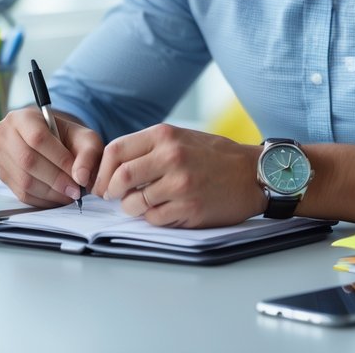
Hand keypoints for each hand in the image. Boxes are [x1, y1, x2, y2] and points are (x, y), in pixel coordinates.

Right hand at [0, 108, 102, 207]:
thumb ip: (88, 154)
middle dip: (56, 179)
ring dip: (50, 192)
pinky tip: (57, 197)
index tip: (77, 175)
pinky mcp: (2, 175)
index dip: (59, 159)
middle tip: (75, 190)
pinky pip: (21, 193)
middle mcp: (5, 134)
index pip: (38, 138)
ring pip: (24, 180)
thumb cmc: (68, 138)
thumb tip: (80, 177)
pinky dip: (42, 199)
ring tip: (69, 194)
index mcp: (23, 117)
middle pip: (27, 161)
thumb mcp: (85, 138)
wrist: (52, 142)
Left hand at [92, 124, 264, 227]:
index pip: (115, 151)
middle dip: (110, 191)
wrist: (254, 173)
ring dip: (132, 207)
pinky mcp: (190, 208)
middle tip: (114, 196)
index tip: (101, 182)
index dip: (102, 170)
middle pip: (120, 177)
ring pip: (134, 202)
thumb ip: (149, 148)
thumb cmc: (215, 156)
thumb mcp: (181, 137)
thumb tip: (113, 167)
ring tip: (142, 203)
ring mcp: (181, 184)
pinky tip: (164, 210)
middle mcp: (171, 157)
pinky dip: (152, 217)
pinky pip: (154, 218)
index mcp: (165, 135)